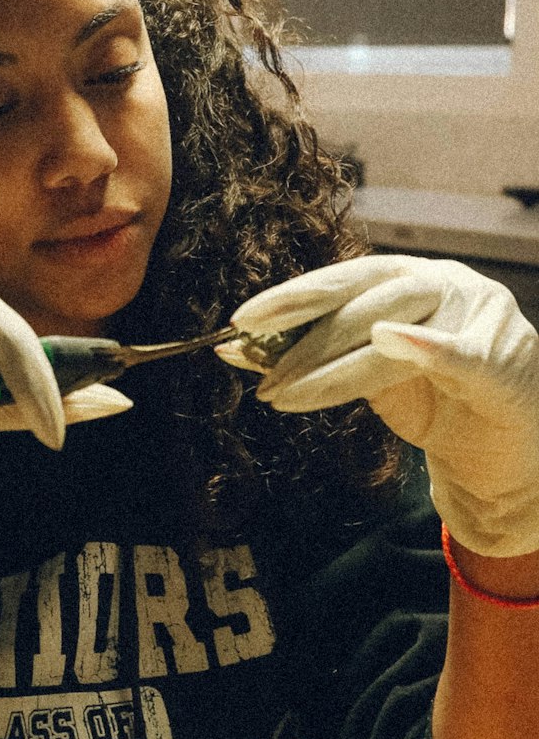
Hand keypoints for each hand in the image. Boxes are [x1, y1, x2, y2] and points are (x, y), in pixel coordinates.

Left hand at [216, 255, 538, 556]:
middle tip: (261, 374)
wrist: (497, 461)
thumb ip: (315, 357)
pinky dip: (427, 347)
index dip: (291, 297)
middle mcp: (443, 282)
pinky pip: (462, 353)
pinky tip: (391, 340)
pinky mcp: (504, 360)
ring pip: (397, 328)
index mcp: (408, 277)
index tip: (241, 320)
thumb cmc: (431, 407)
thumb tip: (235, 351)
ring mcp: (479, 315)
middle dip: (306, 339)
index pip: (343, 279)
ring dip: (337, 364)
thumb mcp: (366, 379)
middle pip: (364, 300)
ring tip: (289, 389)